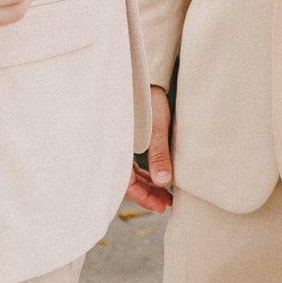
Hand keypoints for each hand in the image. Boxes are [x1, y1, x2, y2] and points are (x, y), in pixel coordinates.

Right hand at [128, 85, 173, 213]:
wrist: (141, 76)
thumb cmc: (147, 100)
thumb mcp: (156, 128)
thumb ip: (159, 155)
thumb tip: (164, 182)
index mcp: (117, 149)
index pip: (126, 184)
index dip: (143, 197)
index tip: (161, 206)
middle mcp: (114, 150)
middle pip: (128, 181)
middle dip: (147, 193)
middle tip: (167, 203)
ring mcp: (118, 145)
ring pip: (130, 173)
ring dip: (147, 184)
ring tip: (166, 194)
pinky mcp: (124, 140)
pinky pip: (130, 163)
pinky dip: (144, 172)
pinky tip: (157, 177)